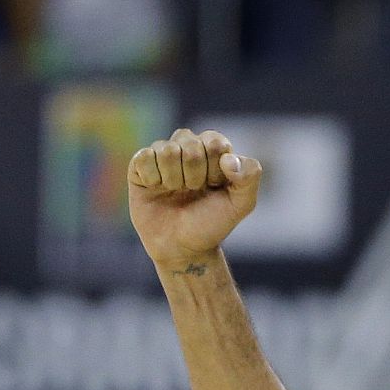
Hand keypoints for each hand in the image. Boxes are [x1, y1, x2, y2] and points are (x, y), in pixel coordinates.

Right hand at [128, 128, 261, 269]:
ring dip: (174, 178)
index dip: (215, 168)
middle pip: (190, 145)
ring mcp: (163, 155)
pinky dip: (153, 178)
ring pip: (167, 150)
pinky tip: (156, 189)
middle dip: (195, 175)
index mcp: (213, 150)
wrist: (182, 247)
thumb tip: (228, 159)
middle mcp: (187, 147)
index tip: (214, 186)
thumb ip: (250, 177)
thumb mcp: (241, 204)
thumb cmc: (212, 222)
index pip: (214, 142)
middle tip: (193, 191)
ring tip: (175, 192)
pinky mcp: (139, 165)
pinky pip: (144, 157)